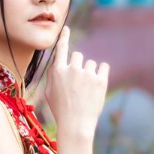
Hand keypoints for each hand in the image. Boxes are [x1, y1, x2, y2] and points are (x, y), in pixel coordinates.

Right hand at [44, 25, 108, 143]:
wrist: (75, 124)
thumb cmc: (60, 110)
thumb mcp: (49, 93)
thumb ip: (53, 76)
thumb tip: (58, 66)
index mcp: (57, 71)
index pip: (61, 49)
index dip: (64, 37)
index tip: (67, 28)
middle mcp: (72, 69)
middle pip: (78, 55)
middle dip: (79, 66)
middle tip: (79, 82)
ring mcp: (87, 74)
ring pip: (91, 64)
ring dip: (90, 73)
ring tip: (87, 90)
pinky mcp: (101, 80)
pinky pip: (104, 67)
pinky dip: (102, 73)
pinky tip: (98, 85)